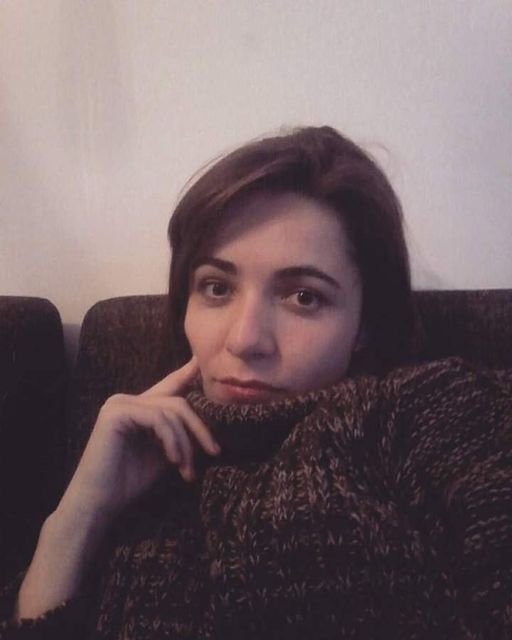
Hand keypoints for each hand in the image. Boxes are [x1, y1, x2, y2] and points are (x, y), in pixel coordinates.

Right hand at [57, 357, 218, 522]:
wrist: (99, 505)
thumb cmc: (128, 483)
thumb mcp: (164, 454)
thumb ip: (178, 435)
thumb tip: (201, 425)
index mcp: (136, 407)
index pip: (168, 386)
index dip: (186, 373)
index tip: (201, 360)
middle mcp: (126, 400)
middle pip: (178, 402)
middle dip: (199, 428)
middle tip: (214, 452)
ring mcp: (118, 404)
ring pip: (171, 411)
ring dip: (186, 443)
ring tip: (186, 469)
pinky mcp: (115, 413)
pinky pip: (158, 418)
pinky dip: (172, 440)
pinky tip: (173, 461)